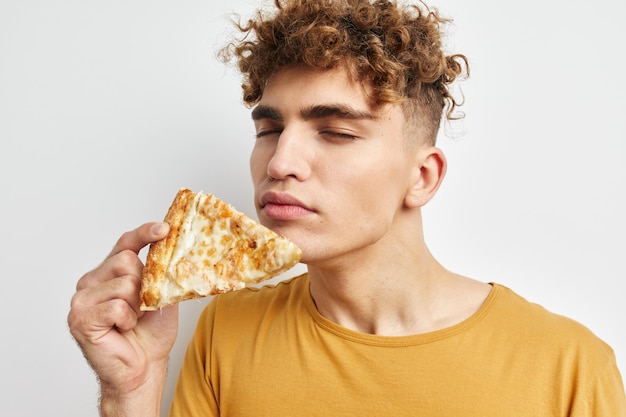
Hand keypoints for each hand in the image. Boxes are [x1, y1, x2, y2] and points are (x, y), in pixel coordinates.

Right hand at [68, 222, 177, 396]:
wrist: (143, 368)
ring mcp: (82, 299)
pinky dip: (127, 320)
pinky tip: (122, 330)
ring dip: (137, 306)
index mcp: (109, 272)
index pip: (125, 243)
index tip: (164, 228)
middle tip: (142, 308)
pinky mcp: (80, 318)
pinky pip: (116, 306)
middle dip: (144, 285)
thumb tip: (177, 250)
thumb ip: (162, 273)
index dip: (145, 233)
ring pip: (124, 284)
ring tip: (131, 321)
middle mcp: (91, 281)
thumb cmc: (150, 333)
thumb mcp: (163, 296)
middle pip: (126, 261)